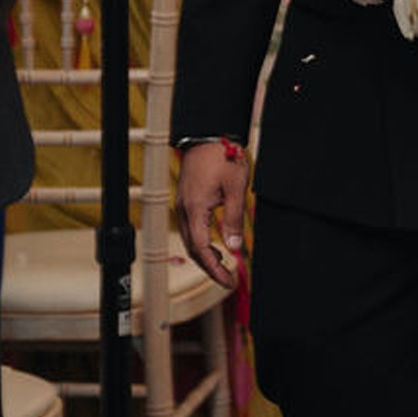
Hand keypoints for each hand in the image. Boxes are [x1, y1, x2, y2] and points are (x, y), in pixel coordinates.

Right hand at [178, 138, 249, 288]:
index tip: (228, 282)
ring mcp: (182, 205)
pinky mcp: (185, 201)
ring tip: (224, 267)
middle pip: (193, 250)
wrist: (207, 135)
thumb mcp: (235, 189)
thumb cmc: (221, 157)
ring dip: (206, 256)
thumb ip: (233, 219)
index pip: (202, 250)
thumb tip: (234, 248)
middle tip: (228, 280)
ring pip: (191, 241)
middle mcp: (184, 210)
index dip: (215, 270)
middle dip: (210, 268)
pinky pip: (191, 229)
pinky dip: (202, 243)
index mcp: (195, 210)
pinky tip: (216, 246)